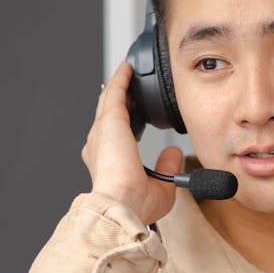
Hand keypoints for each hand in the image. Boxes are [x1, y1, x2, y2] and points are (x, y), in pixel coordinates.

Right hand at [82, 61, 182, 224]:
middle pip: (110, 113)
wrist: (121, 202)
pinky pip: (116, 92)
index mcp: (107, 161)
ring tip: (130, 73)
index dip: (125, 123)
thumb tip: (174, 153)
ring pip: (110, 100)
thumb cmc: (134, 204)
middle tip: (132, 87)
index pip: (116, 136)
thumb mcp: (160, 188)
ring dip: (120, 86)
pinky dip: (122, 79)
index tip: (134, 116)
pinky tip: (129, 68)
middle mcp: (99, 145)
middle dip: (121, 99)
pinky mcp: (109, 121)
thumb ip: (167, 168)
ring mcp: (102, 131)